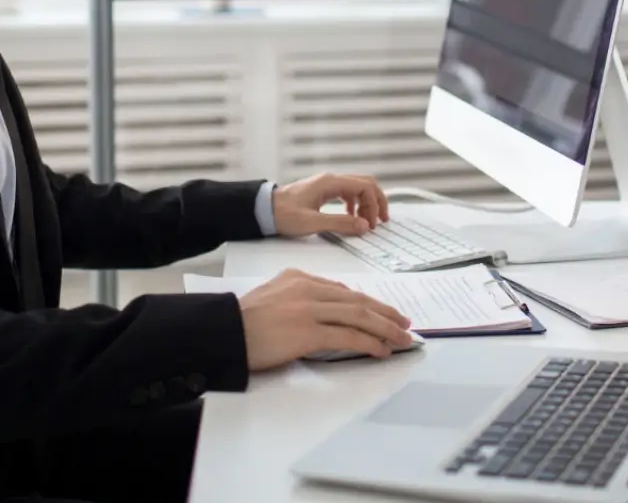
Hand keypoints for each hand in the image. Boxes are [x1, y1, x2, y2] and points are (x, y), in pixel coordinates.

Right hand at [239, 269, 413, 369]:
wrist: (223, 331)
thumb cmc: (243, 322)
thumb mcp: (272, 297)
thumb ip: (298, 297)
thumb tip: (325, 312)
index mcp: (298, 278)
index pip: (342, 290)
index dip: (367, 303)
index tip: (382, 312)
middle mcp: (307, 289)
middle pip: (357, 300)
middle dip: (384, 313)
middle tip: (404, 322)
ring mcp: (309, 309)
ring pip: (358, 315)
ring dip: (385, 328)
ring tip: (402, 338)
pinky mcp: (308, 331)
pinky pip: (348, 336)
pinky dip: (369, 343)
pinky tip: (382, 349)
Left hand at [271, 172, 388, 237]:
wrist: (264, 209)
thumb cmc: (284, 214)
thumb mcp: (313, 222)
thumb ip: (340, 223)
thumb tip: (363, 226)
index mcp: (330, 183)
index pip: (365, 187)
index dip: (375, 205)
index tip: (374, 223)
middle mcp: (331, 180)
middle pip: (365, 184)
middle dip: (376, 202)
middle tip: (381, 221)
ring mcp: (327, 184)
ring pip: (357, 188)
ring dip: (366, 204)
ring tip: (366, 223)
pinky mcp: (323, 191)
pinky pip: (347, 193)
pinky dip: (355, 204)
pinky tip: (351, 217)